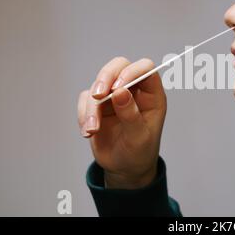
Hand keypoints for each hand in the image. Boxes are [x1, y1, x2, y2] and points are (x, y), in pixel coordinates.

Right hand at [77, 57, 166, 188]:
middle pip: (119, 66)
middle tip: (97, 97)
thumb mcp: (139, 137)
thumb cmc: (139, 152)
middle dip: (105, 78)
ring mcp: (115, 96)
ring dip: (91, 106)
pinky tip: (88, 132)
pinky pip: (85, 100)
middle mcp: (134, 90)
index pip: (145, 68)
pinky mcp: (98, 105)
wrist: (124, 168)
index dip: (132, 71)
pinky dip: (83, 114)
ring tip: (92, 129)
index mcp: (152, 94)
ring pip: (98, 84)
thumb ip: (131, 115)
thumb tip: (120, 92)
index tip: (117, 87)